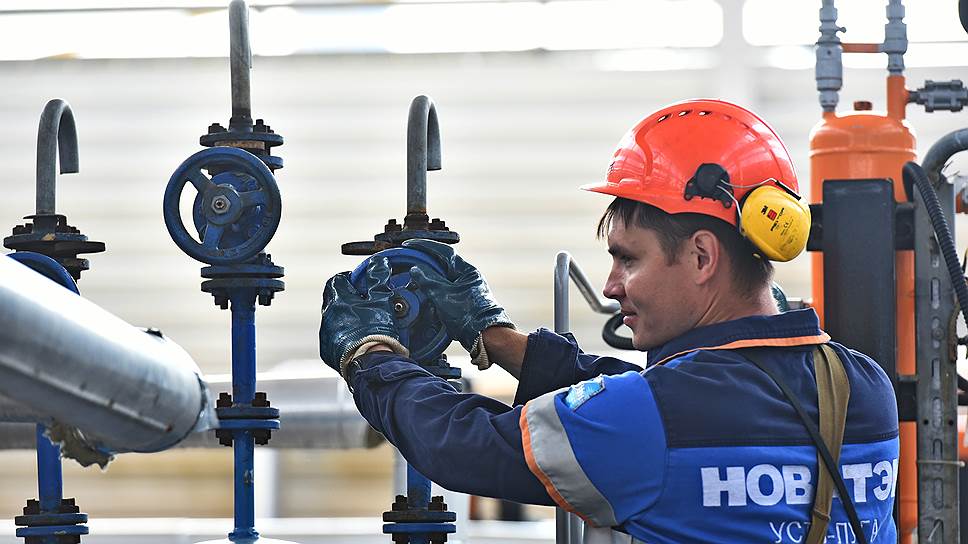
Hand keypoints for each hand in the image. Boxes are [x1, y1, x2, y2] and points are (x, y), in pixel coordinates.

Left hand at [319, 257, 406, 376]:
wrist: (371, 362)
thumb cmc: (376, 331)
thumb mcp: (381, 299)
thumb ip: (378, 278)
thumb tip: (378, 262)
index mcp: (338, 300)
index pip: (336, 280)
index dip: (347, 278)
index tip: (358, 282)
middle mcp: (327, 316)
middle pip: (333, 299)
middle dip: (346, 298)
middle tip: (363, 301)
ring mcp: (326, 334)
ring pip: (333, 319)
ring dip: (344, 318)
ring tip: (363, 323)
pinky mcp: (327, 350)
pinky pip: (333, 338)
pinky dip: (343, 336)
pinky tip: (357, 339)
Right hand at [402, 239, 513, 352]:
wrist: (485, 336)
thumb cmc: (469, 315)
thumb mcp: (443, 295)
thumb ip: (429, 281)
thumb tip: (416, 270)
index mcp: (467, 270)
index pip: (444, 252)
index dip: (425, 246)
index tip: (410, 244)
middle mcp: (468, 277)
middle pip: (444, 263)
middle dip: (426, 261)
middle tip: (410, 259)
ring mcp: (467, 288)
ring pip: (444, 277)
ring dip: (429, 275)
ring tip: (414, 276)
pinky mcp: (464, 300)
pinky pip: (446, 288)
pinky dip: (434, 288)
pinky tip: (425, 292)